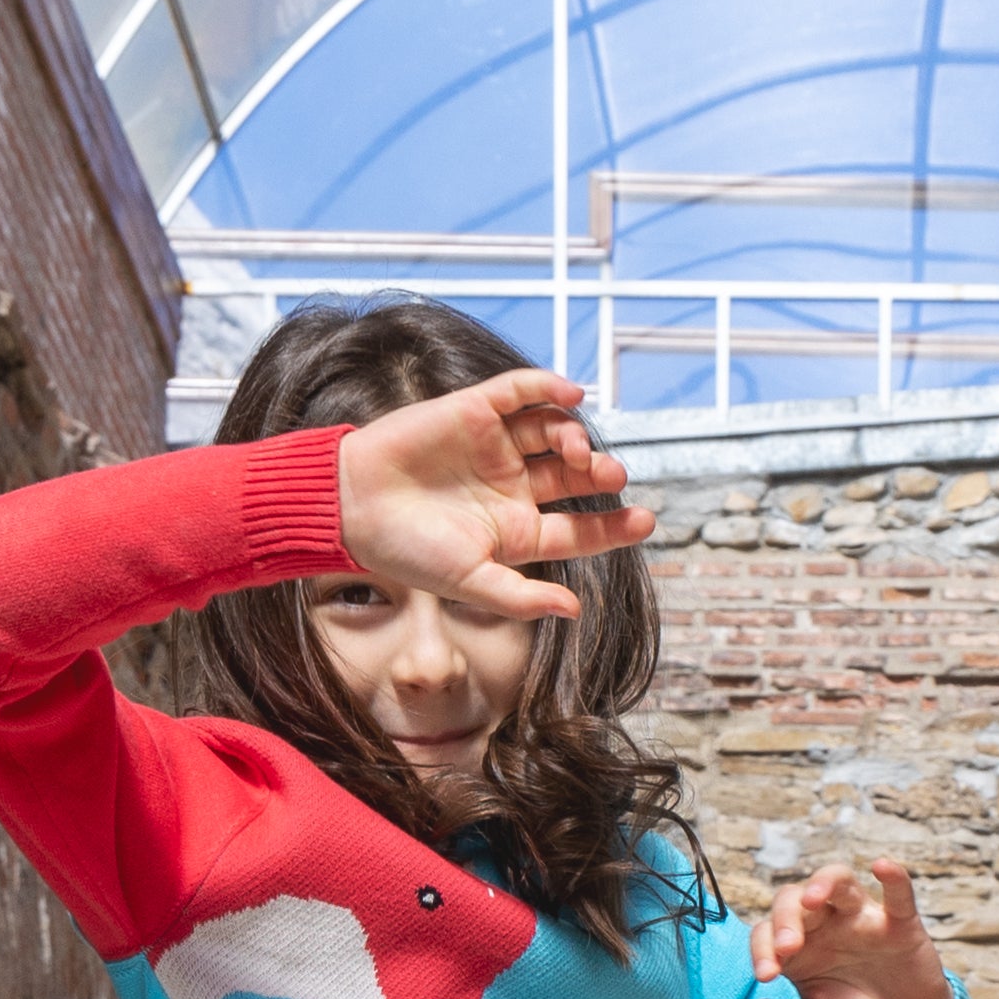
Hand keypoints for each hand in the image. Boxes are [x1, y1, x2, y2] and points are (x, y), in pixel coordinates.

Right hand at [333, 371, 651, 620]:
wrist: (352, 506)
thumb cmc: (407, 553)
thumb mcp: (469, 582)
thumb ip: (521, 598)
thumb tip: (574, 612)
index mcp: (517, 532)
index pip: (578, 528)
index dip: (614, 526)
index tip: (646, 521)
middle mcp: (512, 487)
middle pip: (572, 476)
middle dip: (598, 474)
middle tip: (611, 475)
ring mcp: (496, 447)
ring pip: (552, 431)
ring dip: (573, 435)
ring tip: (576, 450)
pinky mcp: (475, 410)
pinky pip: (521, 391)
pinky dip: (549, 387)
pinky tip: (573, 394)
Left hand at [746, 860, 953, 998]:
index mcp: (798, 949)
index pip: (767, 932)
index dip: (762, 949)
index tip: (767, 977)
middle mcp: (825, 925)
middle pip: (794, 899)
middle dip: (785, 919)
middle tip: (787, 947)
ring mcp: (861, 919)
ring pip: (838, 880)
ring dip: (823, 883)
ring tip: (812, 899)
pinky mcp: (900, 924)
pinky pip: (898, 895)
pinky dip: (893, 878)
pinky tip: (882, 867)